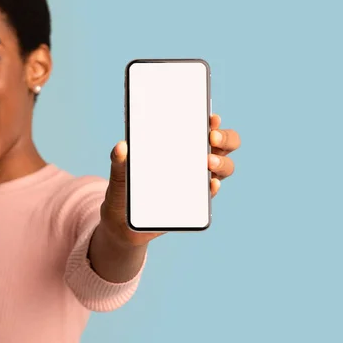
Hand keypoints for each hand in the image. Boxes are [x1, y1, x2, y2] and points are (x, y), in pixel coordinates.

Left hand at [100, 113, 239, 246]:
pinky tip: (210, 185)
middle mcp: (195, 161)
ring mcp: (197, 182)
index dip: (213, 122)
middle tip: (211, 137)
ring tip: (208, 162)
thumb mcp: (119, 174)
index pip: (205, 128)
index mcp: (180, 145)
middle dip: (224, 138)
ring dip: (221, 163)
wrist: (123, 224)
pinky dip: (213, 189)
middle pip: (224, 145)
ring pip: (224, 169)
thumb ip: (118, 161)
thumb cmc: (125, 190)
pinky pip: (210, 195)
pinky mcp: (195, 204)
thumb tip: (121, 147)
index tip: (210, 118)